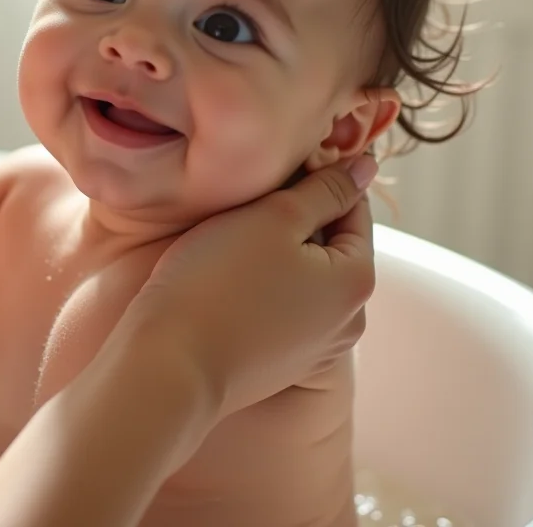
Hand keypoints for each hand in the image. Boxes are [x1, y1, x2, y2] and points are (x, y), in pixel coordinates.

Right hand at [119, 156, 377, 422]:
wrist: (168, 365)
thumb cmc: (217, 283)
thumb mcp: (274, 217)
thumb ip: (325, 189)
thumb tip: (365, 167)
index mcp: (358, 280)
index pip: (352, 207)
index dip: (314, 178)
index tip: (271, 170)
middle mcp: (350, 321)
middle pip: (330, 245)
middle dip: (295, 219)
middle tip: (245, 204)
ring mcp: (316, 349)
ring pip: (304, 277)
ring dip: (276, 254)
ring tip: (231, 241)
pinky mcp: (281, 365)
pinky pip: (282, 309)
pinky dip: (262, 288)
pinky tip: (225, 281)